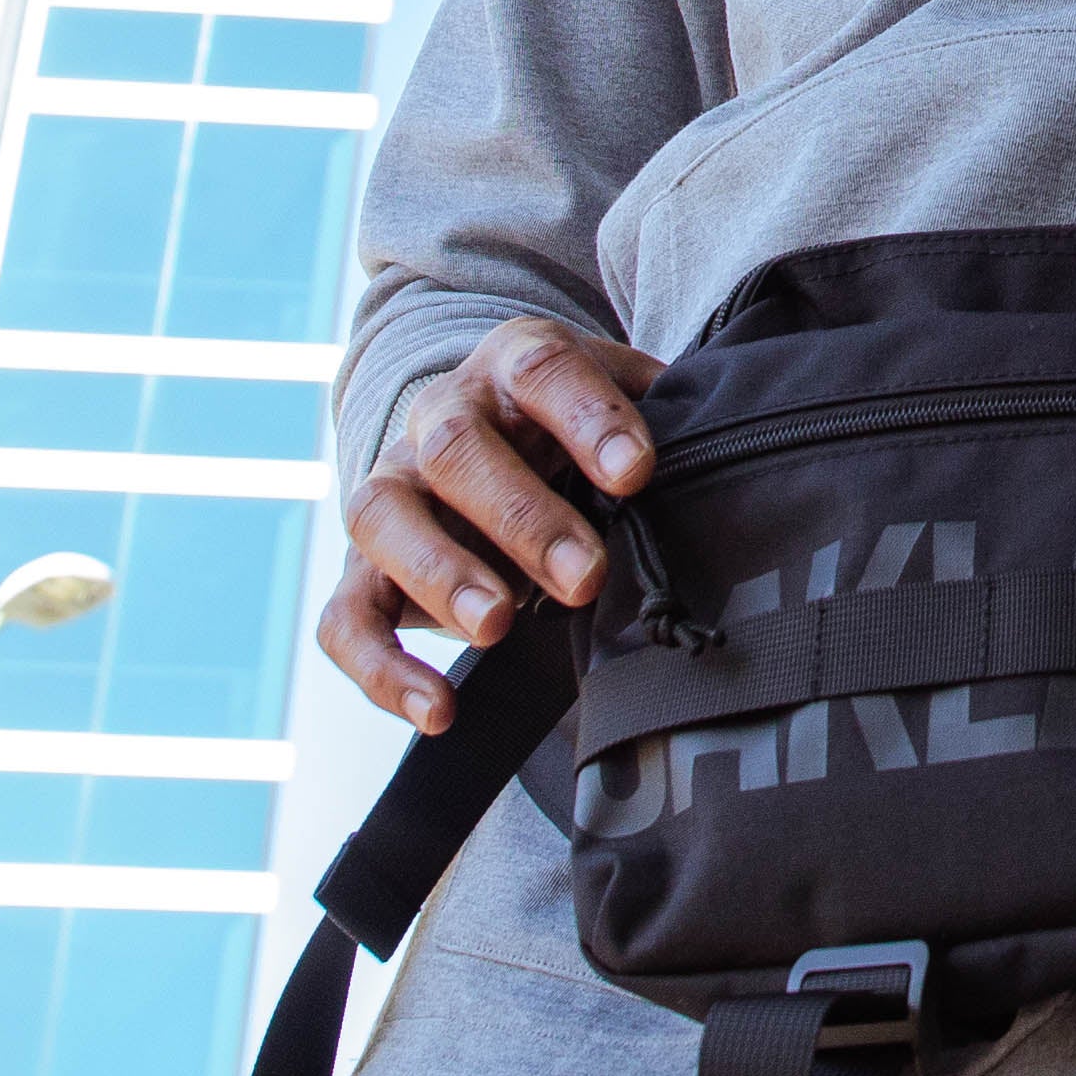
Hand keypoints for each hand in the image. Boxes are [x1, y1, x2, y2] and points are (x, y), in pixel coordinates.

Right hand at [319, 317, 661, 733]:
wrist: (496, 441)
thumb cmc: (582, 436)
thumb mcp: (627, 407)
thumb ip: (670, 424)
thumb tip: (728, 472)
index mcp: (514, 365)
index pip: (543, 371)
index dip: (588, 419)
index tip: (638, 474)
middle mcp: (440, 417)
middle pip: (458, 448)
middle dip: (523, 515)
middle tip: (585, 577)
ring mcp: (391, 490)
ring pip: (383, 518)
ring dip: (441, 574)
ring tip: (498, 626)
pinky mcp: (362, 569)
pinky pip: (346, 617)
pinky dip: (384, 669)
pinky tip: (440, 709)